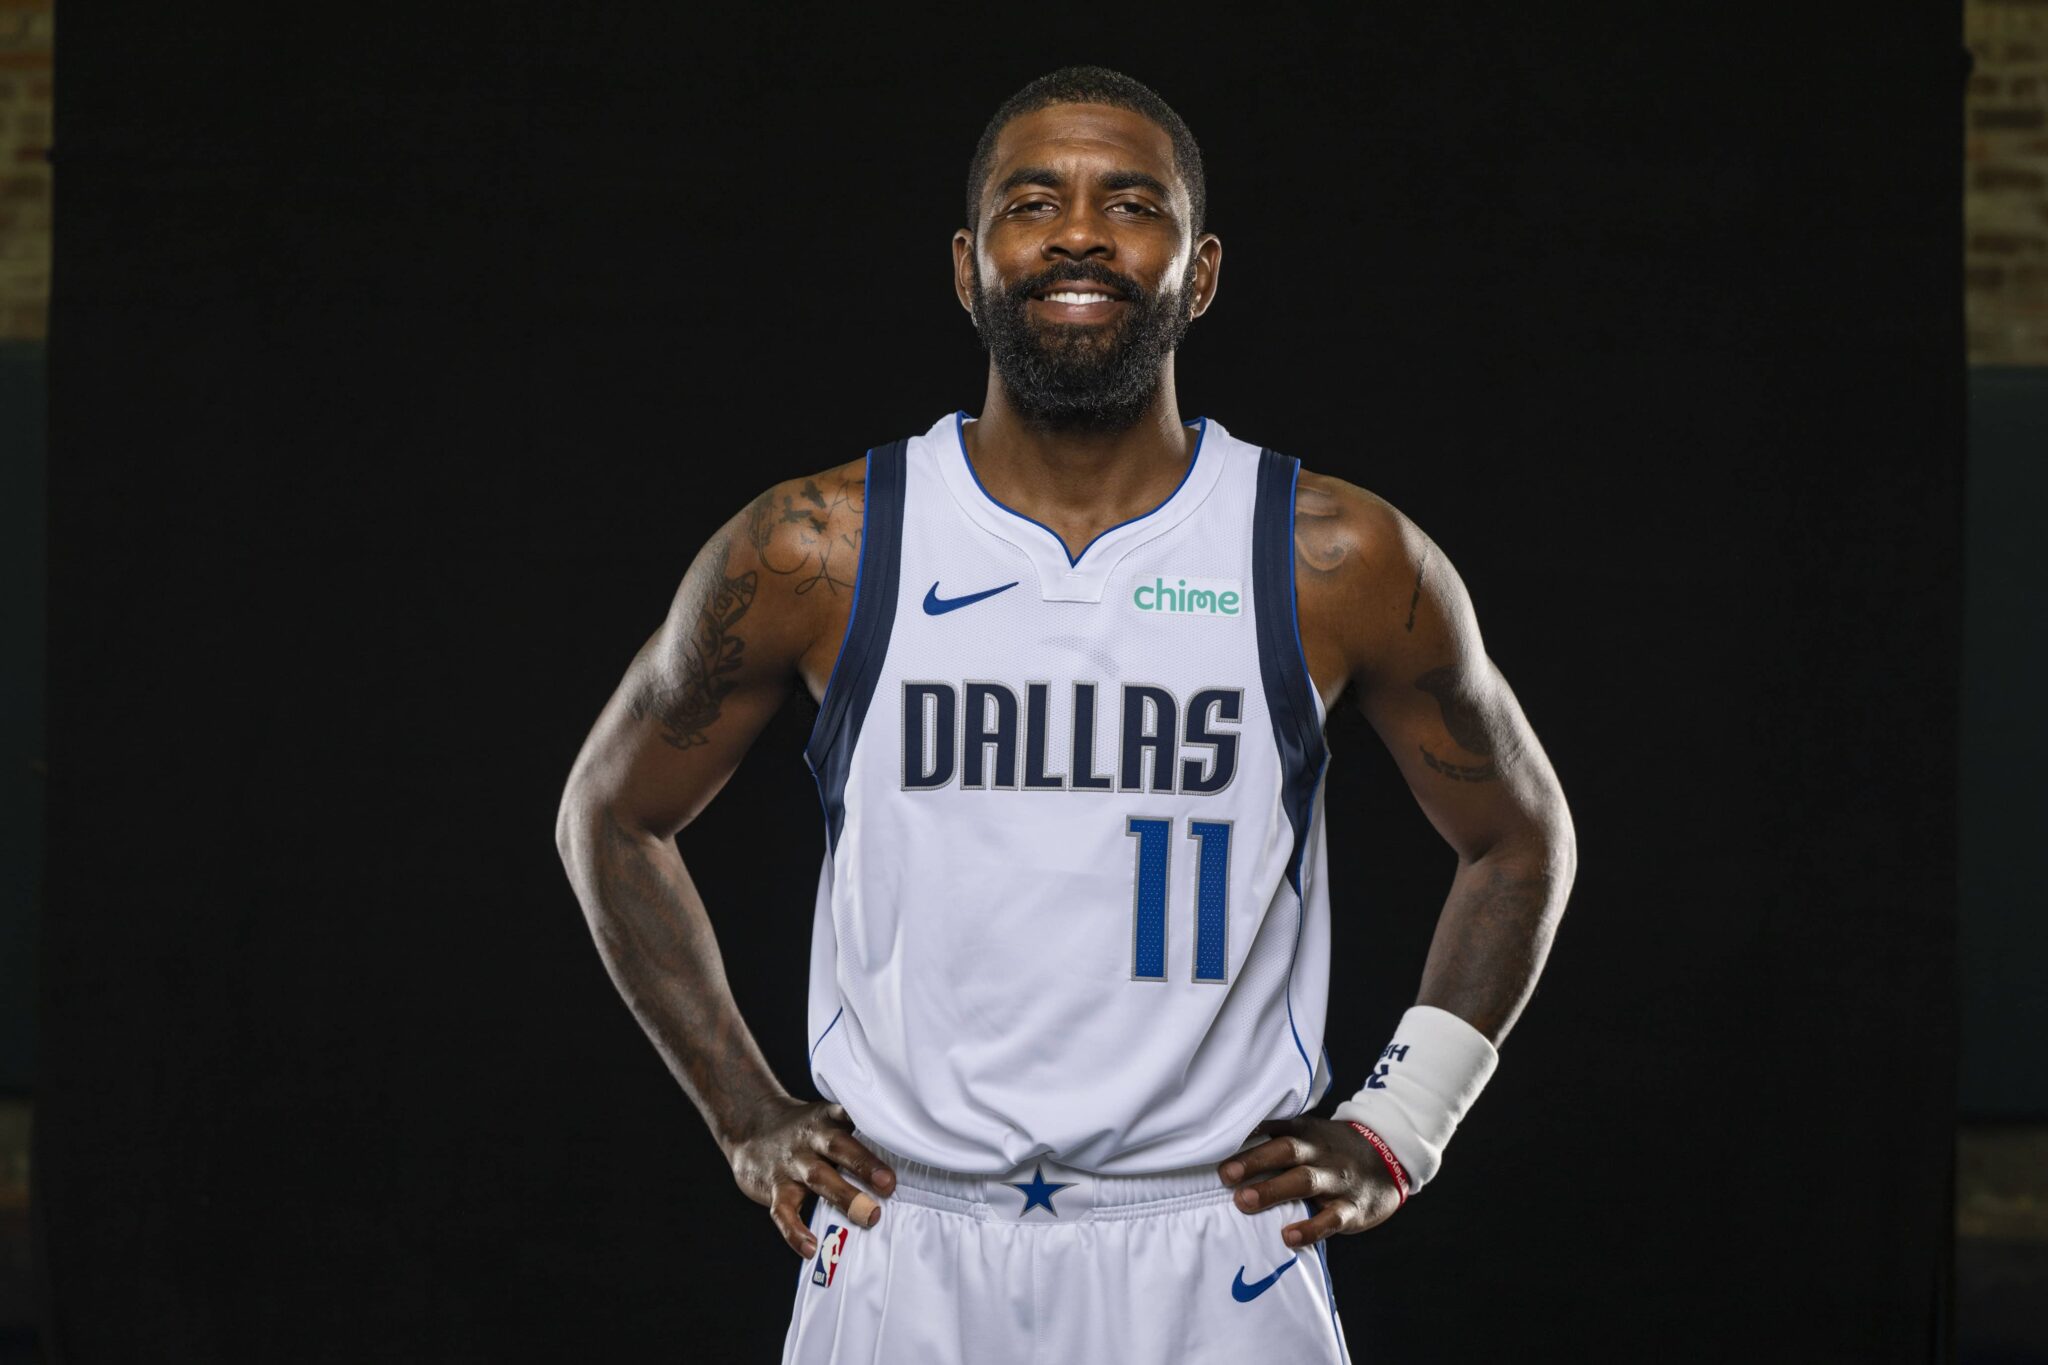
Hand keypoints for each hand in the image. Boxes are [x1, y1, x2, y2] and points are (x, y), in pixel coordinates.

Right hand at [725, 1097, 896, 1255]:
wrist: (750, 1128)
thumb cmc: (804, 1131)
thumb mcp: (827, 1120)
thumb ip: (858, 1134)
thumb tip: (907, 1157)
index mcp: (828, 1118)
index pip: (852, 1115)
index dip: (872, 1124)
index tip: (898, 1136)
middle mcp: (810, 1138)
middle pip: (838, 1147)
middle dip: (864, 1164)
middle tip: (889, 1185)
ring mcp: (791, 1163)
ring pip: (818, 1178)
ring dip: (844, 1196)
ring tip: (868, 1217)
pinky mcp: (773, 1187)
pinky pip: (783, 1211)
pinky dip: (795, 1231)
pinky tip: (811, 1248)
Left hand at [1216, 1117, 1402, 1247]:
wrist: (1389, 1159)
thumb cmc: (1333, 1151)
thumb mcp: (1311, 1134)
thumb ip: (1277, 1138)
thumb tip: (1226, 1145)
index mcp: (1307, 1132)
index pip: (1275, 1127)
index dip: (1248, 1133)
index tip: (1218, 1143)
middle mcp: (1320, 1153)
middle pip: (1286, 1151)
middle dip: (1254, 1161)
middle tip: (1225, 1175)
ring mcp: (1337, 1180)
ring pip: (1305, 1181)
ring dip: (1273, 1190)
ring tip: (1244, 1201)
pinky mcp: (1351, 1209)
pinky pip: (1330, 1219)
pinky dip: (1309, 1228)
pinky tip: (1287, 1236)